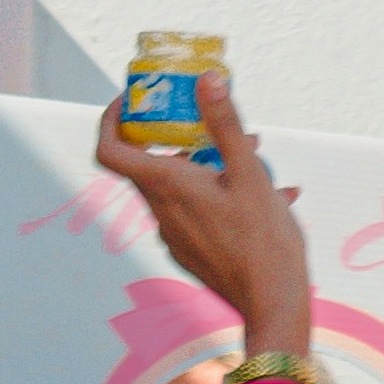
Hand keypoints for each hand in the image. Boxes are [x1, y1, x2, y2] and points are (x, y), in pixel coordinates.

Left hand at [92, 68, 307, 347]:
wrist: (273, 305)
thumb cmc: (263, 241)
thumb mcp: (250, 173)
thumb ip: (225, 124)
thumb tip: (207, 79)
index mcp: (167, 187)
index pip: (110, 150)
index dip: (112, 120)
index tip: (133, 101)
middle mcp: (162, 212)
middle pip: (149, 162)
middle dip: (179, 133)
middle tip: (210, 117)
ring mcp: (174, 235)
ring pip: (179, 185)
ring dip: (208, 161)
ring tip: (255, 151)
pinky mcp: (191, 251)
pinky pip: (196, 210)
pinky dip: (220, 191)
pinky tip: (268, 193)